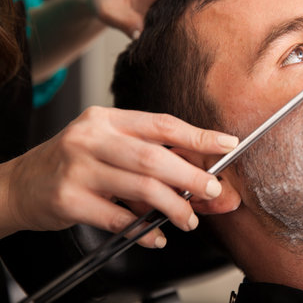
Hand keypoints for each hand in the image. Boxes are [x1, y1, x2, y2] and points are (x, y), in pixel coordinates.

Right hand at [1, 107, 237, 247]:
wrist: (20, 184)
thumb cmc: (73, 162)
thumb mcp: (108, 146)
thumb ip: (148, 155)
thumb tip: (197, 173)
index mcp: (108, 120)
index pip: (162, 124)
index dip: (199, 135)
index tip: (227, 143)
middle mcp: (92, 139)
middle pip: (154, 157)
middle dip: (192, 176)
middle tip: (213, 191)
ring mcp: (78, 169)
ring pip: (140, 188)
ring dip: (173, 207)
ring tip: (188, 219)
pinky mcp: (69, 199)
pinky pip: (117, 219)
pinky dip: (143, 231)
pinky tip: (155, 237)